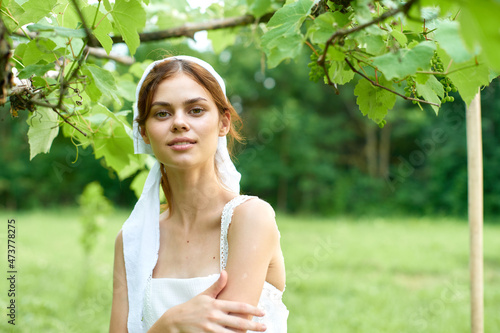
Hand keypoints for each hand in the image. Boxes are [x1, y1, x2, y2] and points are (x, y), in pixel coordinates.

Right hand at [148, 270, 266, 332]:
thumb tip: (226, 272)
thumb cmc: (192, 307)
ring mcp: (210, 328)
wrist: (174, 321)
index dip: (252, 309)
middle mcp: (214, 316)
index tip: (262, 312)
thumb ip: (217, 285)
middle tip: (264, 327)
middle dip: (253, 325)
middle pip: (238, 322)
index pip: (238, 307)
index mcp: (216, 304)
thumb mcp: (204, 295)